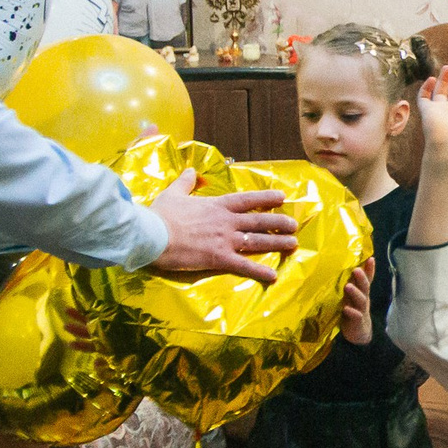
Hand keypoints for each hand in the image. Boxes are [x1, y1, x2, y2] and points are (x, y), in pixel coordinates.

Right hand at [147, 168, 295, 283]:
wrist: (153, 234)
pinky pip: (244, 266)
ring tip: (293, 244)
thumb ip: (186, 182)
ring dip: (277, 243)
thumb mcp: (173, 193)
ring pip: (257, 241)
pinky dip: (259, 272)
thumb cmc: (161, 215)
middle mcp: (226, 222)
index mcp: (217, 206)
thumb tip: (192, 171)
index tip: (282, 197)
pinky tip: (273, 276)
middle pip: (259, 220)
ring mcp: (225, 240)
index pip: (248, 199)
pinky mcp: (219, 259)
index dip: (267, 198)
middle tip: (294, 225)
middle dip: (279, 222)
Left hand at [339, 259, 373, 343]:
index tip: (371, 259)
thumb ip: (355, 283)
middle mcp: (363, 299)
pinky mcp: (357, 322)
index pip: (367, 279)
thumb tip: (353, 266)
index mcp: (362, 292)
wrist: (359, 333)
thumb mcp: (355, 296)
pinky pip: (355, 316)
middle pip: (365, 288)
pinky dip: (352, 312)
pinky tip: (346, 308)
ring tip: (348, 286)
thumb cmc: (354, 310)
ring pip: (360, 300)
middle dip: (362, 278)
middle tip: (356, 270)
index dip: (370, 269)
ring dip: (355, 293)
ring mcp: (361, 310)